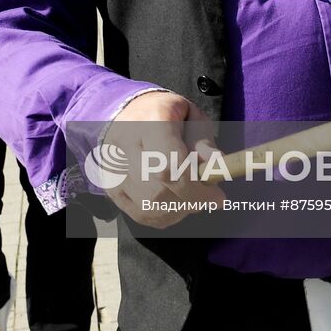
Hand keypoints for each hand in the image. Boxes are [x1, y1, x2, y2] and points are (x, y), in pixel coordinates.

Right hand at [101, 91, 224, 227]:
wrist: (129, 115)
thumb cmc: (166, 116)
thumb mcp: (192, 117)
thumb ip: (204, 142)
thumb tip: (217, 166)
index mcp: (149, 122)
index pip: (169, 164)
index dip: (196, 188)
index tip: (219, 197)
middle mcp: (124, 146)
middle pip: (159, 191)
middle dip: (191, 200)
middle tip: (208, 195)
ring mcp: (113, 169)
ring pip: (150, 207)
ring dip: (179, 210)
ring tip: (190, 194)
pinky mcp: (111, 187)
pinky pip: (142, 214)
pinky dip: (165, 215)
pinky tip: (175, 202)